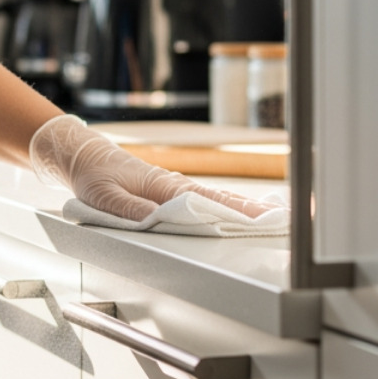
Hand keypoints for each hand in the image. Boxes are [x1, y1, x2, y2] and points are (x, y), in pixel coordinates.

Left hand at [29, 115, 278, 220]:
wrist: (83, 156)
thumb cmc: (94, 175)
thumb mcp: (105, 196)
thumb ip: (131, 210)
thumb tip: (158, 222)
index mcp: (166, 188)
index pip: (211, 204)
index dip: (240, 214)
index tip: (267, 222)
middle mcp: (179, 188)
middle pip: (226, 202)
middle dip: (259, 212)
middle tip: (293, 221)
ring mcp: (179, 190)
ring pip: (222, 201)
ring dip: (250, 210)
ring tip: (281, 221)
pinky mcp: (174, 194)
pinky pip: (210, 203)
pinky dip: (233, 208)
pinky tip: (247, 214)